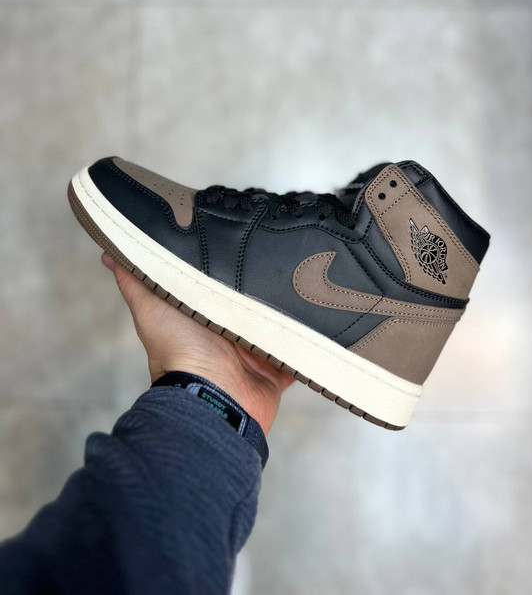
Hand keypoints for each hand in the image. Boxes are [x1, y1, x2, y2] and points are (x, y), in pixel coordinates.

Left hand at [102, 253, 293, 432]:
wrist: (213, 397)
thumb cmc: (178, 353)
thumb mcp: (152, 308)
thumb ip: (136, 282)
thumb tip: (109, 253)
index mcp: (202, 317)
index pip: (216, 286)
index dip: (224, 267)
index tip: (236, 239)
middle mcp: (227, 334)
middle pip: (249, 304)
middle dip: (261, 286)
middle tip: (278, 256)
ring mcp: (253, 353)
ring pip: (275, 325)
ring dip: (285, 312)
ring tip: (303, 282)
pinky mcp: (276, 370)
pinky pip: (296, 354)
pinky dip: (305, 344)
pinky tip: (317, 321)